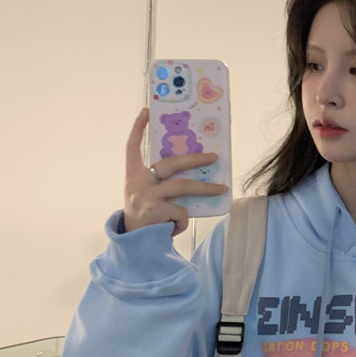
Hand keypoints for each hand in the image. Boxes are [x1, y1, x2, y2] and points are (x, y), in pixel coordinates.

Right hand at [124, 108, 228, 235]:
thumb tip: (193, 173)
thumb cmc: (146, 218)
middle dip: (195, 159)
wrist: (135, 245)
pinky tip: (175, 227)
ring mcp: (146, 196)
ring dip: (206, 188)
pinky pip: (181, 211)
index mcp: (132, 176)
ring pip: (183, 186)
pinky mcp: (155, 210)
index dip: (138, 128)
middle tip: (214, 157)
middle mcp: (137, 183)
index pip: (132, 147)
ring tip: (222, 189)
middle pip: (170, 163)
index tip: (147, 111)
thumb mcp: (147, 196)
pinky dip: (183, 220)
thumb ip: (161, 184)